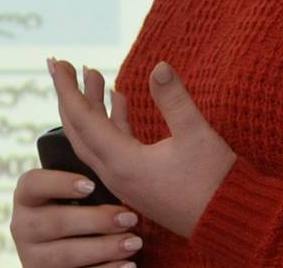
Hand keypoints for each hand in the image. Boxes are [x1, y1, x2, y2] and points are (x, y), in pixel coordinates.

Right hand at [9, 168, 143, 267]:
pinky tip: (128, 264)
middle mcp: (23, 226)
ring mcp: (32, 256)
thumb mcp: (77, 190)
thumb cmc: (81, 205)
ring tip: (134, 242)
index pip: (33, 184)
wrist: (72, 242)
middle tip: (130, 218)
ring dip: (105, 248)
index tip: (91, 185)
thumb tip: (114, 159)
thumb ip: (88, 176)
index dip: (60, 183)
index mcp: (27, 196)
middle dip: (97, 221)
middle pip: (57, 222)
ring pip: (68, 255)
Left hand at [48, 57, 236, 240]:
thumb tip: (158, 66)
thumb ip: (174, 99)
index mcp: (122, 163)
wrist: (226, 220)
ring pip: (96, 139)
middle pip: (79, 131)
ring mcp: (126, 178)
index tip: (56, 62)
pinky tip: (119, 100)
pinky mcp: (139, 179)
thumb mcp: (195, 134)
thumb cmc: (213, 181)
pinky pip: (115, 146)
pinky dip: (113, 121)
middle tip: (63, 65)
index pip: (82, 120)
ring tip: (93, 74)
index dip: (68, 89)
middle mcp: (116, 173)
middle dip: (70, 95)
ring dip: (92, 106)